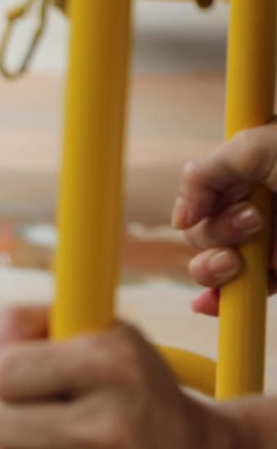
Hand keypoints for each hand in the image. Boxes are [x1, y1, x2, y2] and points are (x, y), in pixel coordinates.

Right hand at [172, 126, 276, 315]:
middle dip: (214, 233)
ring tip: (242, 260)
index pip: (202, 194)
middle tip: (254, 222)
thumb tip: (181, 215)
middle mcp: (259, 208)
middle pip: (202, 231)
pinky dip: (220, 300)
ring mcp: (270, 244)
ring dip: (213, 267)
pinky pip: (241, 292)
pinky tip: (211, 303)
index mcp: (253, 174)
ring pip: (214, 264)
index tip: (203, 210)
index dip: (195, 204)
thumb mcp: (259, 146)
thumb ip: (207, 171)